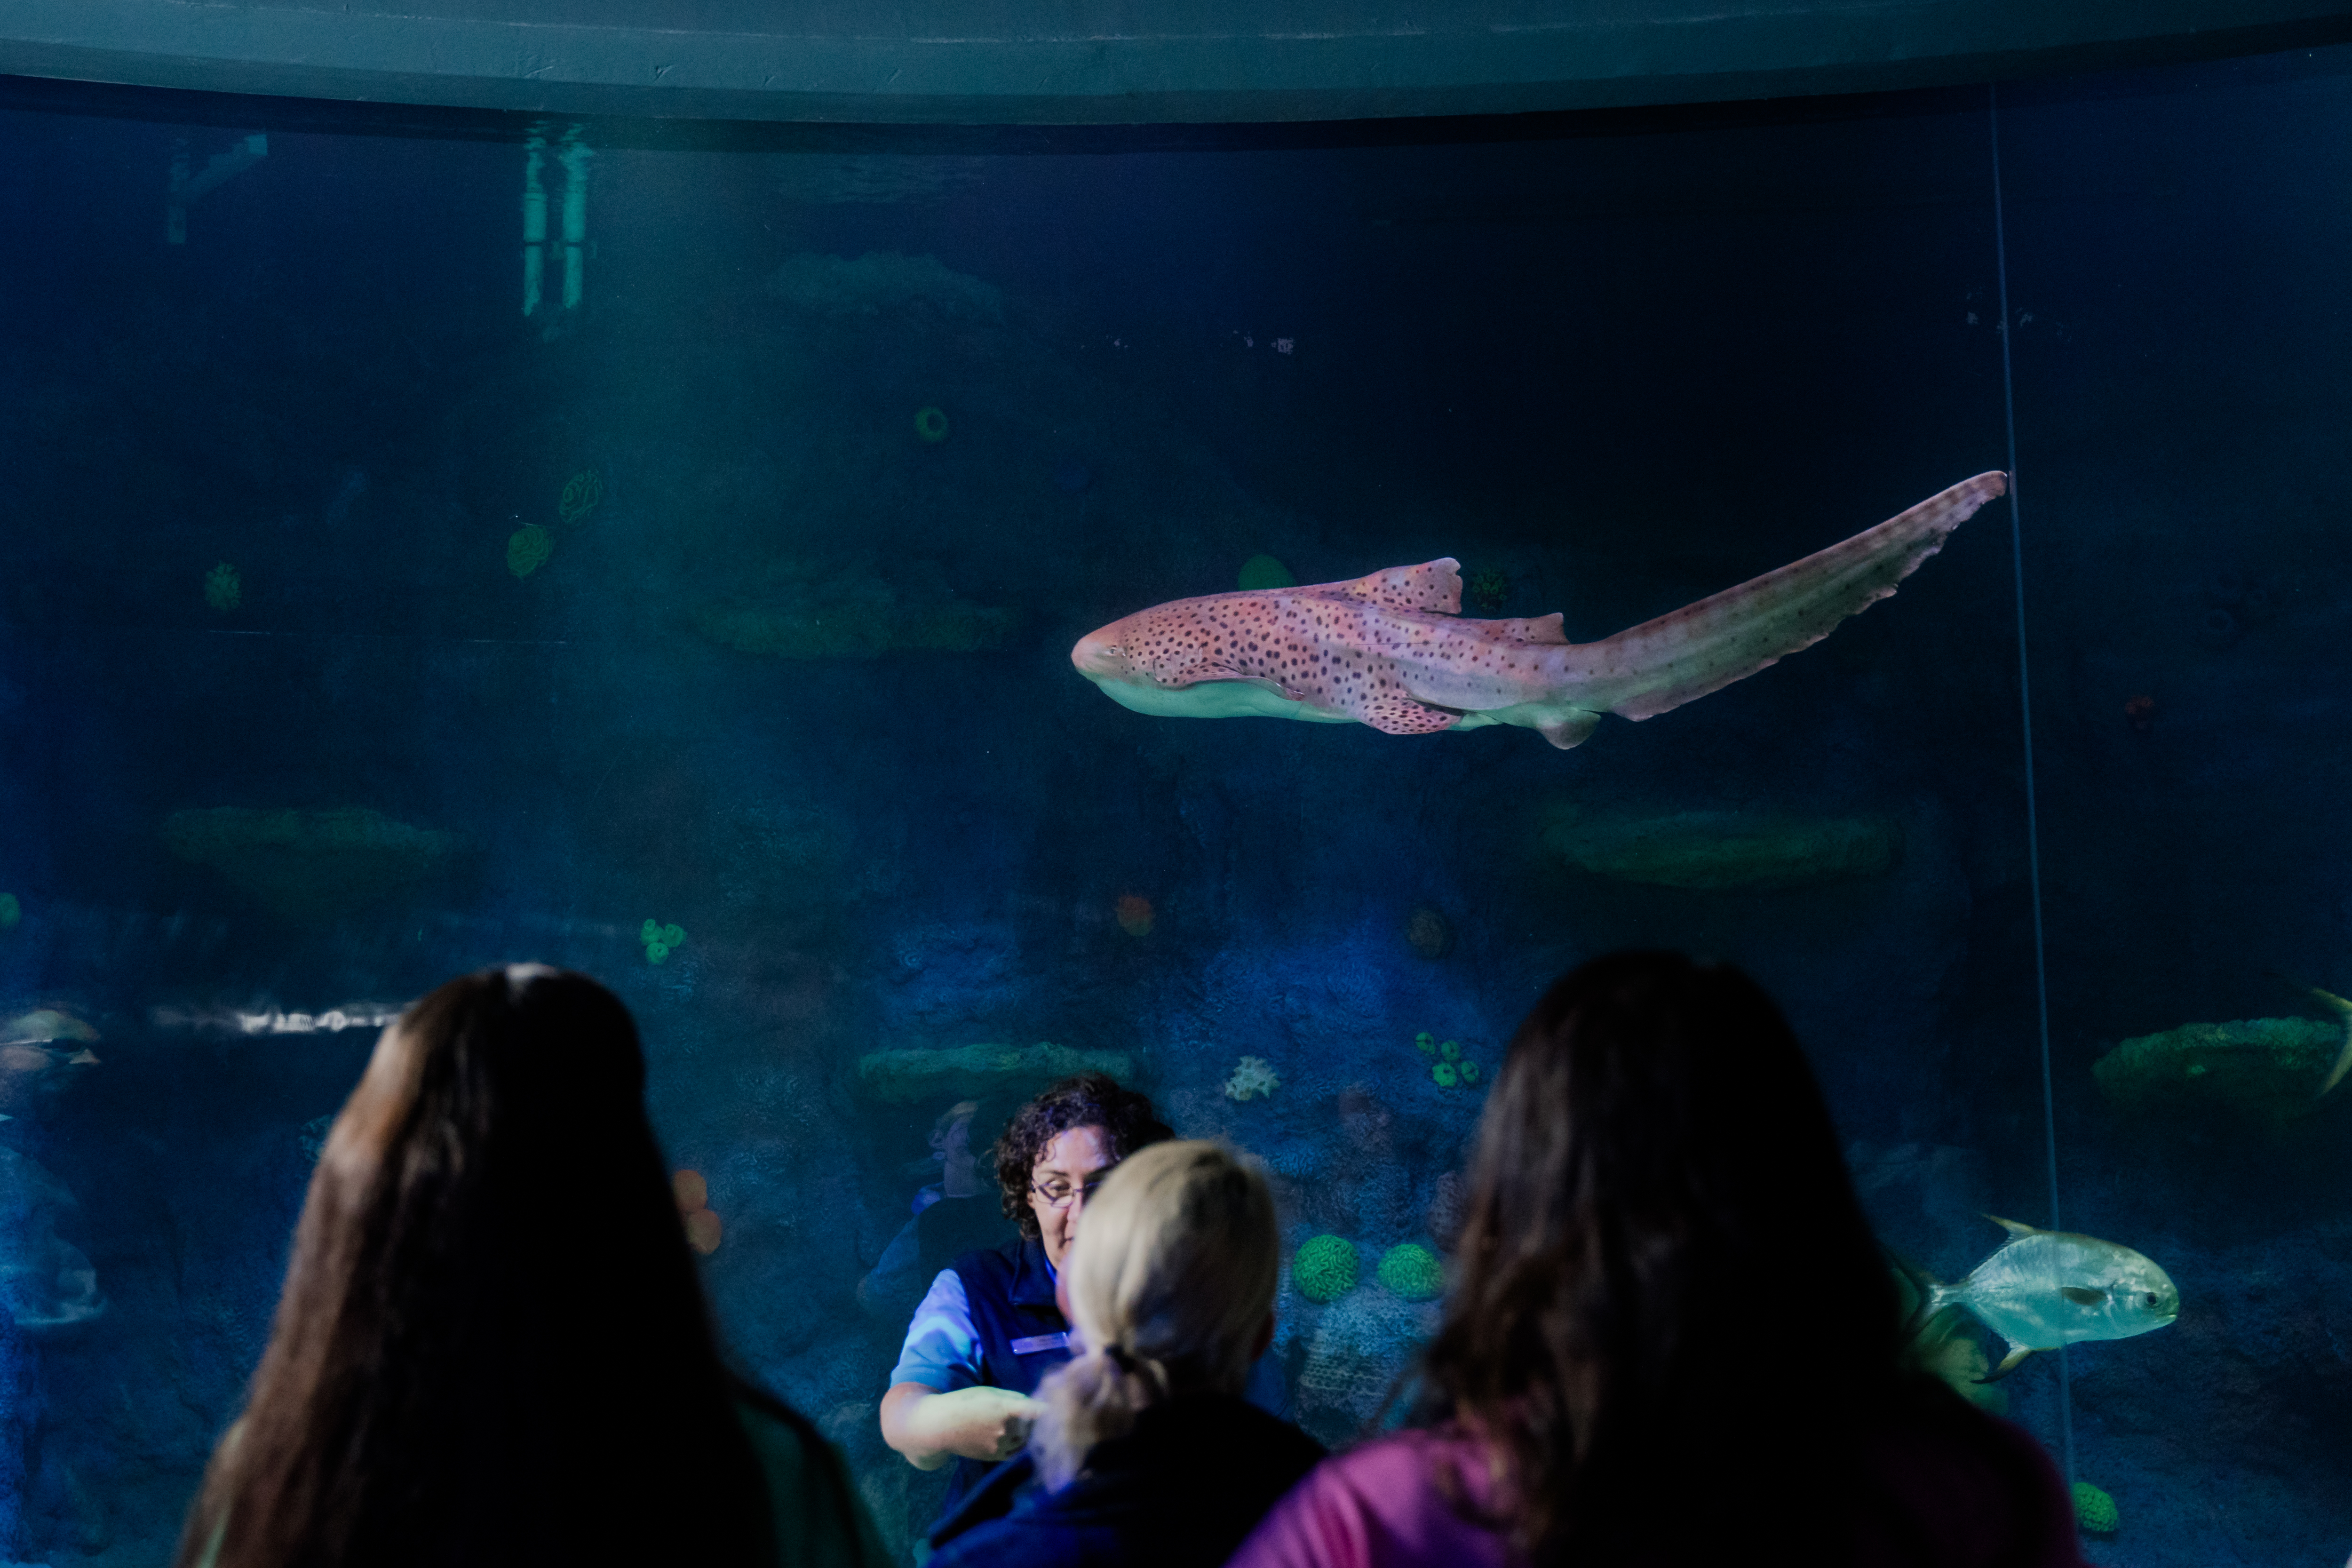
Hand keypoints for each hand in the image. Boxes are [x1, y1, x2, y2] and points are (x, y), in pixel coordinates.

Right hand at [881, 1382, 1042, 1467]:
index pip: (1038, 1411)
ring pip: (1027, 1440)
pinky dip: (1021, 1445)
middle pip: (1034, 1427)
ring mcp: (1001, 1446)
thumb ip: (1014, 1398)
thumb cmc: (964, 1402)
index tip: (1068, 1409)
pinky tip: (1017, 1437)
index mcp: (1004, 1408)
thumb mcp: (990, 1393)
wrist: (939, 1427)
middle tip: (1038, 1414)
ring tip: (1024, 1425)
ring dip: (1030, 1434)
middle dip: (1038, 1421)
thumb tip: (1036, 1404)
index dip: (1054, 1411)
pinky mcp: (996, 1458)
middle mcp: (1005, 1430)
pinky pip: (1017, 1452)